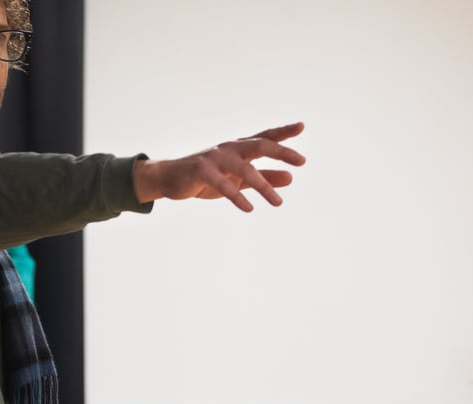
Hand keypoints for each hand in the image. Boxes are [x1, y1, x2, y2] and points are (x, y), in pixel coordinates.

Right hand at [133, 122, 306, 211]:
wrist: (170, 180)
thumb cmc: (207, 178)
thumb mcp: (238, 179)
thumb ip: (264, 178)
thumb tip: (291, 178)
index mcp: (238, 148)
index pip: (264, 137)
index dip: (283, 132)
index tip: (302, 126)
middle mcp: (229, 148)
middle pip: (259, 145)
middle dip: (281, 152)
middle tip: (301, 161)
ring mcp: (215, 158)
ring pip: (245, 168)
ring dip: (263, 186)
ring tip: (278, 203)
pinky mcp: (202, 171)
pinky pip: (223, 184)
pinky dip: (237, 196)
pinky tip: (249, 208)